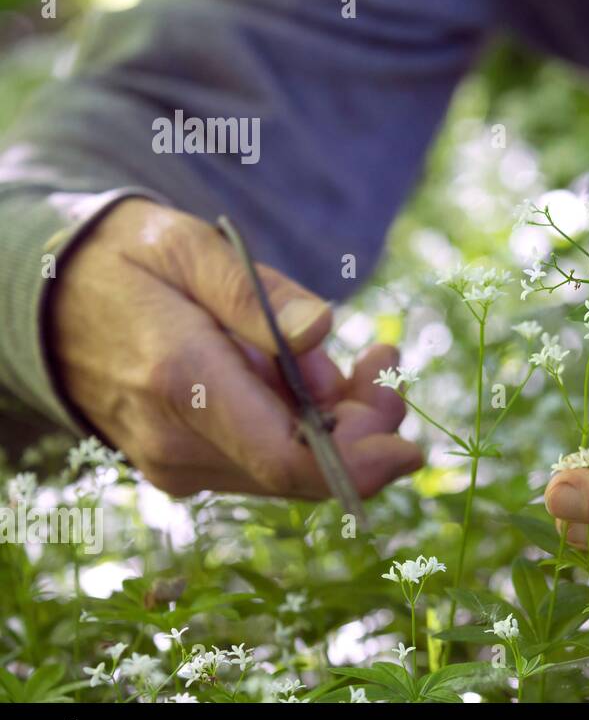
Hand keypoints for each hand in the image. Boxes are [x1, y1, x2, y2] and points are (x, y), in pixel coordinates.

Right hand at [50, 198, 422, 497]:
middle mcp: (175, 438)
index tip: (409, 448)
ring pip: (287, 471)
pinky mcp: (185, 463)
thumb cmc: (130, 261)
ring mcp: (176, 460)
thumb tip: (323, 330)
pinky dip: (309, 431)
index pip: (280, 459)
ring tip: (368, 363)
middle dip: (363, 429)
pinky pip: (264, 462)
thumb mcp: (191, 249)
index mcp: (178, 379)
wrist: (49, 299)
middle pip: (297, 470)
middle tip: (388, 363)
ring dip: (342, 427)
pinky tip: (326, 381)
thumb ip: (257, 295)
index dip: (355, 465)